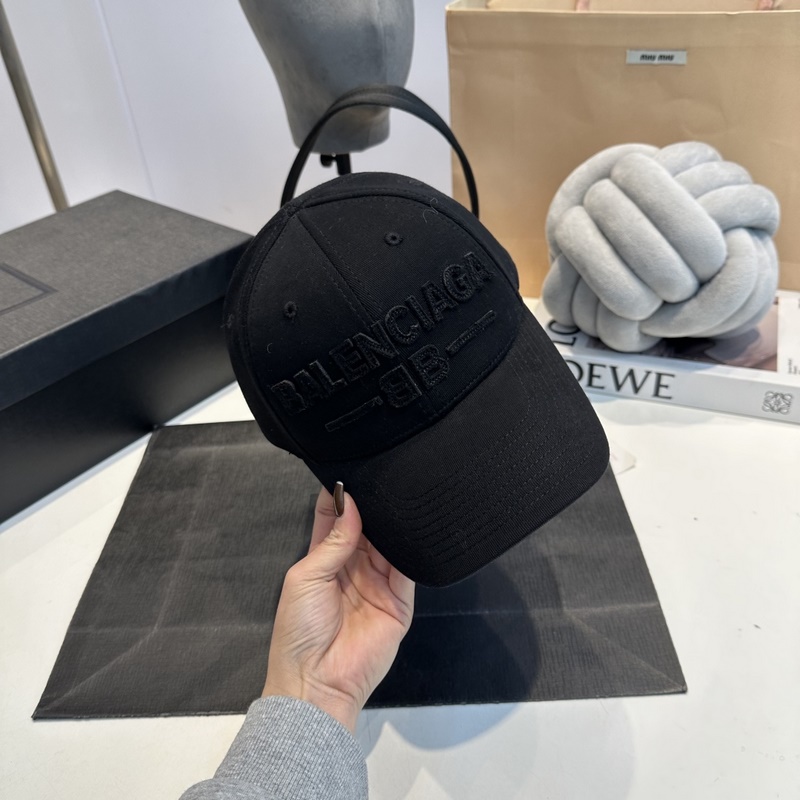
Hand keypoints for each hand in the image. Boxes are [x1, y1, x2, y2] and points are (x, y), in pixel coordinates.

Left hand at [262, 484, 414, 731]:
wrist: (318, 682)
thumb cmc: (300, 629)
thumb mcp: (306, 578)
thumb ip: (333, 541)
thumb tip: (349, 502)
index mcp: (324, 559)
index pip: (335, 518)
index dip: (342, 496)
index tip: (352, 471)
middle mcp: (353, 566)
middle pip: (366, 527)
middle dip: (372, 505)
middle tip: (383, 477)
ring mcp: (379, 582)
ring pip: (389, 543)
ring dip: (392, 523)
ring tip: (399, 495)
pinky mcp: (400, 600)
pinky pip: (409, 568)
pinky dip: (411, 548)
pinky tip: (412, 527)